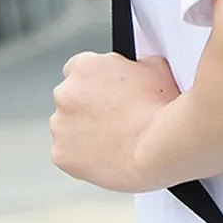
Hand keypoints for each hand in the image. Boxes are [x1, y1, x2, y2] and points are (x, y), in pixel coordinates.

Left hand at [50, 52, 179, 192]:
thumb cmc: (161, 109)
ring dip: (85, 133)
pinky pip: (68, 155)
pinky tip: (108, 157)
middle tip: (116, 121)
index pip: (78, 70)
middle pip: (70, 99)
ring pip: (68, 128)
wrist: (159, 146)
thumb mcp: (156, 68)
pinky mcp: (61, 154)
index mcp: (85, 67)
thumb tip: (136, 66)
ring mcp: (60, 125)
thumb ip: (135, 64)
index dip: (96, 84)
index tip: (107, 95)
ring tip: (116, 142)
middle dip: (89, 109)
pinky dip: (83, 158)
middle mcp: (65, 93)